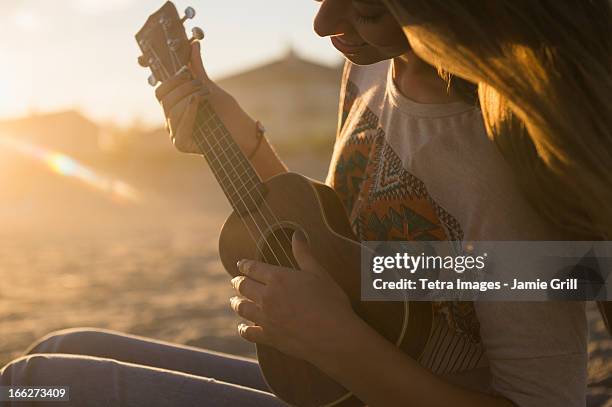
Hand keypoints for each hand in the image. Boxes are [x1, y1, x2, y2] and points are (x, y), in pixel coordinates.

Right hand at [154, 42, 258, 153]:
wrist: (242, 132)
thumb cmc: (227, 112)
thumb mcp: (209, 87)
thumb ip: (197, 69)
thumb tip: (193, 44)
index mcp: (175, 108)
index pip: (161, 92)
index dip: (170, 80)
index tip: (186, 72)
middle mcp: (172, 121)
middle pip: (164, 99)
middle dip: (182, 87)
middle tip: (201, 86)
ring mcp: (176, 134)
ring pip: (171, 111)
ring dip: (189, 97)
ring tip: (206, 95)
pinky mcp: (182, 144)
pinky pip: (179, 127)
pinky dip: (188, 112)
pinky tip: (196, 102)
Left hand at [230, 231, 359, 363]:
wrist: (333, 335)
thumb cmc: (330, 301)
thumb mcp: (318, 272)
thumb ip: (304, 253)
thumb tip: (297, 234)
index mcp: (278, 278)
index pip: (254, 269)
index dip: (245, 265)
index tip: (240, 264)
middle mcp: (267, 297)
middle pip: (244, 287)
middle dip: (238, 283)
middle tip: (235, 282)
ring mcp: (265, 318)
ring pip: (242, 308)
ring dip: (236, 303)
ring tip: (234, 301)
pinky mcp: (269, 337)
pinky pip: (248, 332)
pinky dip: (243, 329)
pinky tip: (242, 327)